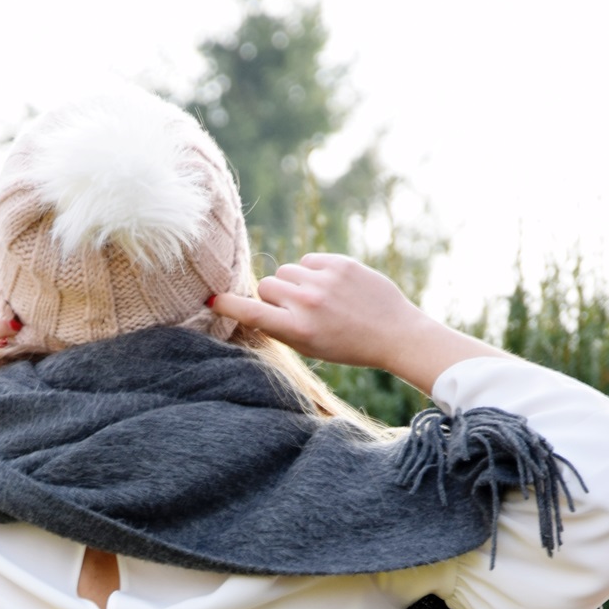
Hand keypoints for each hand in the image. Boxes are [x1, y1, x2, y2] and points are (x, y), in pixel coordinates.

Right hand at [209, 252, 504, 394]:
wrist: (395, 333)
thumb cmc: (348, 345)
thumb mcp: (310, 347)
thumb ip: (279, 327)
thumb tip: (251, 305)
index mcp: (298, 330)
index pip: (251, 312)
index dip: (228, 305)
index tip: (212, 299)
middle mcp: (307, 303)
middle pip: (266, 286)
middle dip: (273, 296)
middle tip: (294, 310)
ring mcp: (324, 281)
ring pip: (286, 271)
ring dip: (293, 283)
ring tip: (318, 300)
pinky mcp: (340, 264)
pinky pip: (308, 261)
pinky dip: (314, 272)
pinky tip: (332, 288)